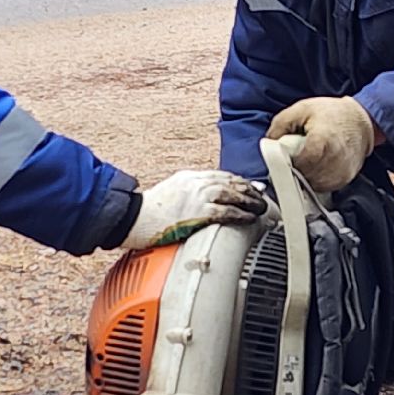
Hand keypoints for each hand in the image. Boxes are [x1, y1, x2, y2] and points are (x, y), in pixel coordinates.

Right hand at [121, 170, 267, 248]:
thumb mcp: (171, 193)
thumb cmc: (148, 212)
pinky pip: (224, 212)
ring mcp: (196, 197)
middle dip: (250, 190)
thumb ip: (190, 193)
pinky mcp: (196, 213)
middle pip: (230, 182)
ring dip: (249, 201)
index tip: (252, 188)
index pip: (222, 175)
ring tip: (260, 208)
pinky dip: (240, 214)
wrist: (132, 218)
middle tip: (262, 198)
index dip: (240, 182)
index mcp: (189, 177)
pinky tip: (248, 219)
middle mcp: (195, 183)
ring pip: (231, 194)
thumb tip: (206, 202)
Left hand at [267, 96, 375, 191]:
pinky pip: (324, 187)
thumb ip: (280, 125)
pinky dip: (316, 180)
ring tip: (307, 160)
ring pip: (313, 185)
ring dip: (305, 177)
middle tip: (294, 158)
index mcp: (323, 140)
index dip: (288, 164)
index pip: (300, 164)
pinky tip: (316, 166)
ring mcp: (342, 172)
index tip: (283, 159)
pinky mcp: (345, 179)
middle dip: (294, 171)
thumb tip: (268, 144)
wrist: (361, 120)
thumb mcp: (301, 109)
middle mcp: (335, 159)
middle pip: (305, 176)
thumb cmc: (332, 114)